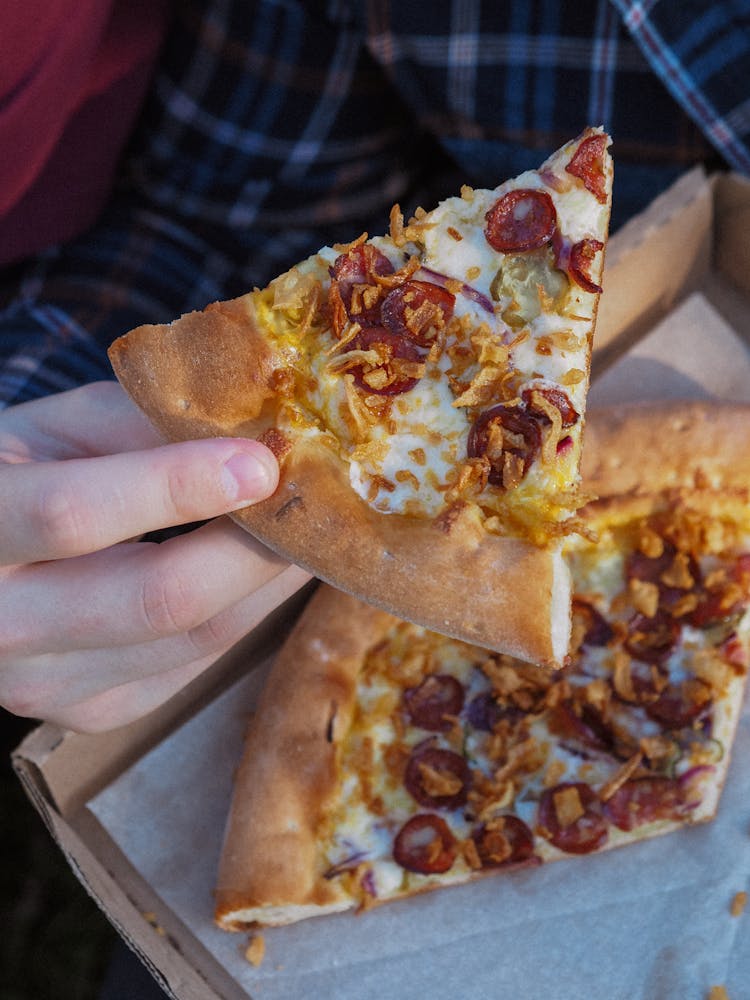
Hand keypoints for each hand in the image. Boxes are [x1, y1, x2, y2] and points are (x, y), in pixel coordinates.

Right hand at [0, 381, 309, 731]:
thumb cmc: (10, 479)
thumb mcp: (47, 428)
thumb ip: (134, 419)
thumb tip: (250, 423)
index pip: (77, 515)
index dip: (176, 487)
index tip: (261, 461)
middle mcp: (3, 625)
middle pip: (160, 598)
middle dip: (258, 546)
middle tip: (319, 501)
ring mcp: (48, 686)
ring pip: (196, 640)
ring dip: (272, 582)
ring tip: (316, 531)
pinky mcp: (93, 713)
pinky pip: (198, 664)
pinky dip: (248, 613)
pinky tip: (273, 571)